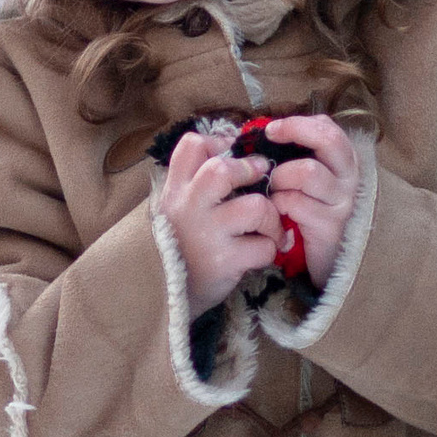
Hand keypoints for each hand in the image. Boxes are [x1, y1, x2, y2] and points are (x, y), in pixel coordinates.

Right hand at [157, 130, 281, 308]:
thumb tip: (230, 149)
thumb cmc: (179, 245)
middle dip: (250, 171)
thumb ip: (194, 182)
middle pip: (222, 170)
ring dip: (271, 218)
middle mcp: (188, 207)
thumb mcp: (175, 208)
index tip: (231, 155)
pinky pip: (264, 246)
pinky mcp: (224, 261)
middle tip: (259, 180)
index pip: (191, 146)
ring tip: (269, 228)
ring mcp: (207, 233)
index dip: (218, 143)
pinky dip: (270, 249)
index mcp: (176, 190)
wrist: (165, 293)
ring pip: (256, 207)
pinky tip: (261, 253)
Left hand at [258, 114, 360, 288]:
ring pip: (308, 172)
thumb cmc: (310, 211)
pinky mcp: (330, 226)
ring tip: (274, 189)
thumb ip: (299, 154)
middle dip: (295, 133)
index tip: (272, 130)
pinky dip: (278, 204)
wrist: (328, 259)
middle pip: (329, 141)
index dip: (299, 124)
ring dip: (280, 177)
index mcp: (344, 162)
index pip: (329, 129)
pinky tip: (277, 212)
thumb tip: (271, 131)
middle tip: (270, 141)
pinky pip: (295, 203)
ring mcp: (342, 202)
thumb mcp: (308, 180)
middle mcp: (349, 178)